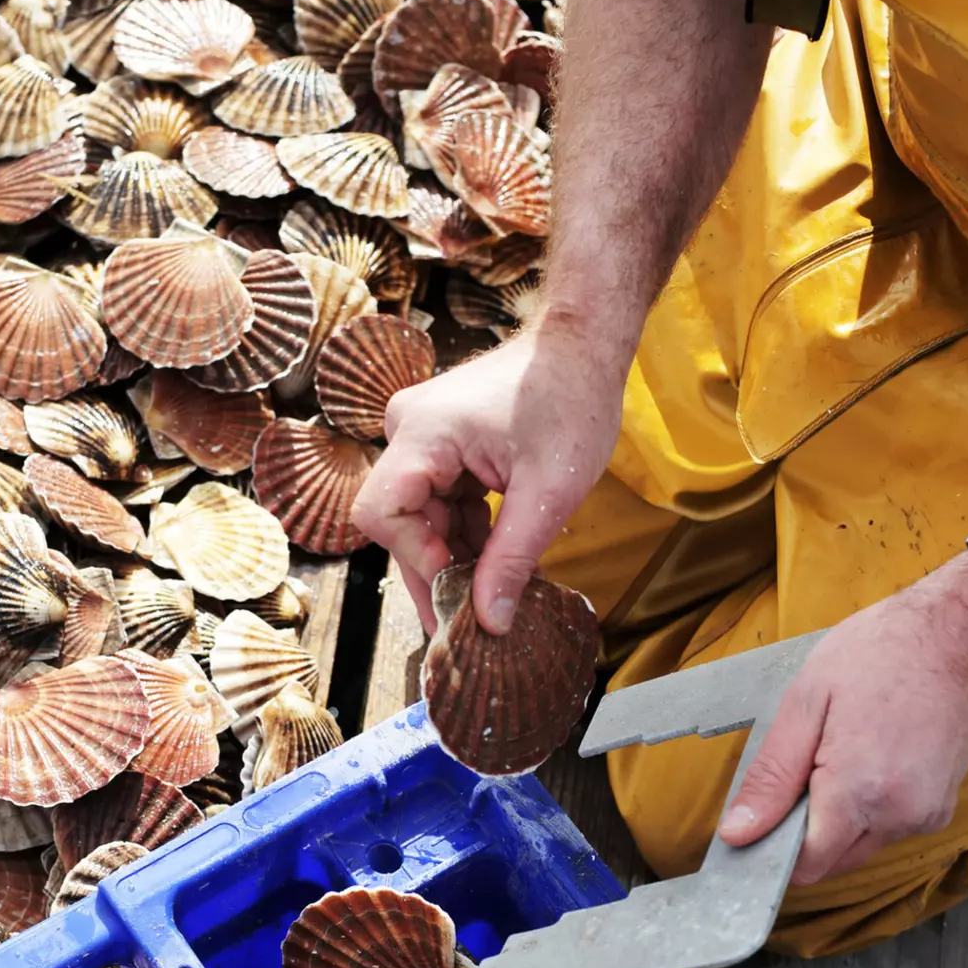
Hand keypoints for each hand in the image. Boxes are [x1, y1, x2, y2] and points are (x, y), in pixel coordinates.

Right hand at [351, 323, 622, 632]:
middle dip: (437, 570)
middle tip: (469, 621)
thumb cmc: (572, 400)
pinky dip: (466, 532)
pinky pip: (440, 500)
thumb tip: (489, 620)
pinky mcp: (442, 442)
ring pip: (422, 516)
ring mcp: (423, 434)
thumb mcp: (549, 492)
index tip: (458, 589)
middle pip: (400, 520)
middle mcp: (409, 429)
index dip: (415, 560)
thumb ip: (512, 559)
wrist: (585, 346)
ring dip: (455, 554)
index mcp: (423, 432)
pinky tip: (497, 560)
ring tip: (493, 593)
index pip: (382, 513)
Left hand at [717, 557, 967, 883]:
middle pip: (832, 861)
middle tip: (799, 770)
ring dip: (836, 820)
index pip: (805, 865)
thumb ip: (772, 776)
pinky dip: (867, 809)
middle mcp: (899, 818)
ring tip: (837, 754)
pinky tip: (866, 759)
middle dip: (803, 833)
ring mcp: (926, 816)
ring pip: (859, 846)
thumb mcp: (807, 702)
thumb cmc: (881, 653)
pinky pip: (888, 828)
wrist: (961, 634)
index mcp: (859, 793)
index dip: (773, 848)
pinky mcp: (942, 807)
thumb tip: (738, 834)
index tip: (759, 818)